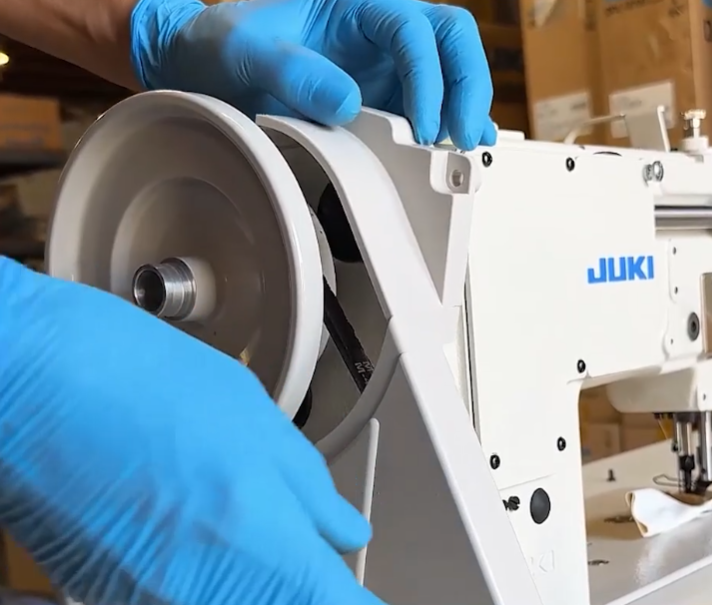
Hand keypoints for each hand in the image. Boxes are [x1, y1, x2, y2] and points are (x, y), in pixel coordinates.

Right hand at [0, 258, 382, 604]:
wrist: (26, 381)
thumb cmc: (130, 381)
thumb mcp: (252, 414)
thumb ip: (307, 486)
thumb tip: (342, 527)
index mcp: (262, 547)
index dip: (356, 590)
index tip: (355, 576)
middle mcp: (209, 596)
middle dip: (306, 584)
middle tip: (307, 548)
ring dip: (258, 583)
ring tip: (241, 525)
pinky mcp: (108, 599)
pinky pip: (186, 601)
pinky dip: (209, 581)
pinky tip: (198, 529)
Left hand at [130, 0, 495, 149]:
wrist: (206, 69)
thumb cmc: (224, 45)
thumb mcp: (247, 51)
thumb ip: (294, 72)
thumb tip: (349, 105)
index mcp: (356, 5)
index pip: (415, 29)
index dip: (428, 77)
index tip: (420, 126)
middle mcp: (380, 33)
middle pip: (453, 42)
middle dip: (468, 88)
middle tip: (463, 138)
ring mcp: (385, 67)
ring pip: (451, 75)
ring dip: (464, 112)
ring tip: (462, 154)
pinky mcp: (382, 100)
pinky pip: (429, 108)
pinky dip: (446, 128)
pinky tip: (454, 149)